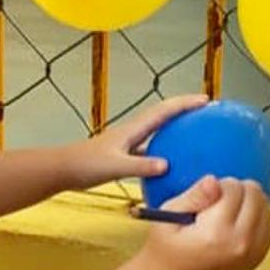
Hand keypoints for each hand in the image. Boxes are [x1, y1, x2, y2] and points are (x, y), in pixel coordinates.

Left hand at [62, 94, 208, 189]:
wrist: (62, 169)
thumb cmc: (86, 166)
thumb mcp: (116, 166)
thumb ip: (140, 166)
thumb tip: (166, 165)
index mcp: (132, 130)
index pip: (163, 111)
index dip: (184, 104)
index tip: (206, 100)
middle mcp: (131, 132)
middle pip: (162, 115)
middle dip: (184, 109)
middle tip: (206, 108)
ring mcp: (126, 143)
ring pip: (156, 131)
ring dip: (174, 127)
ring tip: (194, 131)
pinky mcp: (122, 155)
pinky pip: (148, 149)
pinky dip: (162, 150)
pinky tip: (171, 163)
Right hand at [137, 175, 269, 269]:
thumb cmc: (166, 246)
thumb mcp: (169, 215)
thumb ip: (194, 196)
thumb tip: (214, 180)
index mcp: (217, 233)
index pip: (233, 188)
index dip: (217, 186)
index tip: (203, 198)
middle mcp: (241, 244)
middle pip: (254, 194)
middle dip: (235, 190)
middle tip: (214, 203)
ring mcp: (254, 253)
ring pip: (265, 206)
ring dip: (247, 202)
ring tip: (224, 212)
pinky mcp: (259, 257)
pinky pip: (268, 222)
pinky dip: (254, 215)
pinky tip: (235, 221)